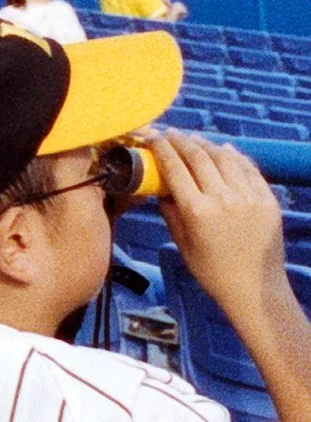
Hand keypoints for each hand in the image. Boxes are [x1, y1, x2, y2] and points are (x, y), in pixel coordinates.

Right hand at [151, 126, 285, 327]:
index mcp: (197, 211)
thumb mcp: (182, 244)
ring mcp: (249, 197)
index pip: (175, 168)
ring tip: (196, 140)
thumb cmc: (213, 272)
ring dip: (207, 145)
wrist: (254, 288)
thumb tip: (163, 188)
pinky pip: (249, 169)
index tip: (155, 139)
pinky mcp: (267, 200)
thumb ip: (170, 212)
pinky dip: (235, 156)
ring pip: (225, 158)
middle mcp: (223, 199)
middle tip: (172, 133)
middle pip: (199, 156)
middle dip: (182, 141)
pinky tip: (225, 150)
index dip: (162, 149)